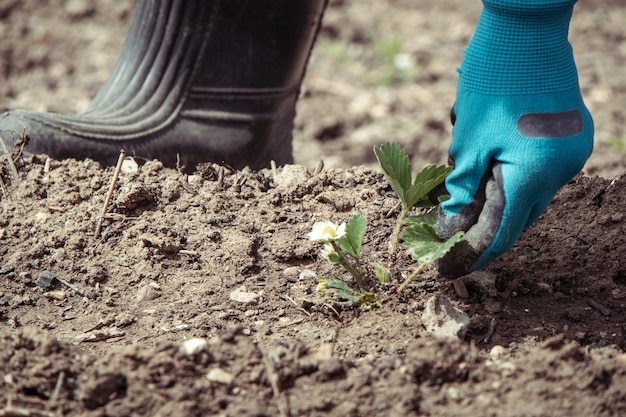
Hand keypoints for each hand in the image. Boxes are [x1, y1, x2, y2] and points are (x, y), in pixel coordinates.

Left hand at [436, 92, 592, 277]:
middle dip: (489, 233)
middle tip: (459, 244)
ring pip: (534, 197)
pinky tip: (498, 181)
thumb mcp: (467, 142)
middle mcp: (562, 170)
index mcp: (534, 174)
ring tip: (473, 214)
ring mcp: (573, 153)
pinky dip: (519, 184)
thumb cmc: (490, 85)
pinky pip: (545, 175)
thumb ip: (461, 188)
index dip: (476, 253)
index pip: (502, 231)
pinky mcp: (574, 138)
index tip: (454, 267)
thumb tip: (451, 224)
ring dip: (504, 207)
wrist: (527, 32)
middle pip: (521, 218)